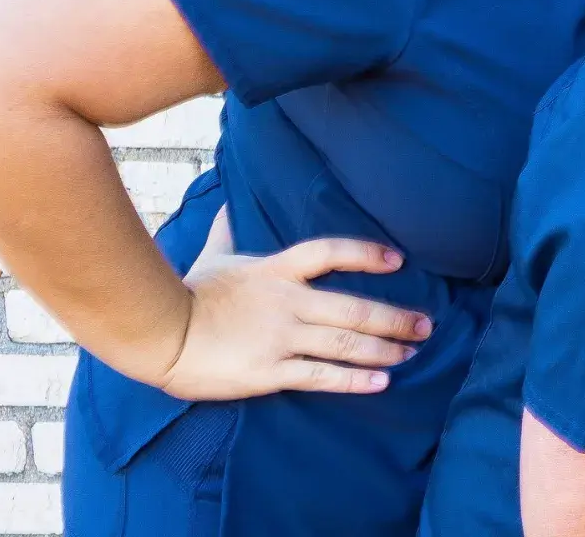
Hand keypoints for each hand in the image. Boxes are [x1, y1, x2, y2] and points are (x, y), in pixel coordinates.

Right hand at [149, 207, 431, 401]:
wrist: (158, 335)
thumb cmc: (186, 294)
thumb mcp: (212, 256)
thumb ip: (227, 230)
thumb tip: (228, 200)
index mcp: (276, 271)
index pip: (330, 252)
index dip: (366, 254)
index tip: (396, 260)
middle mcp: (287, 302)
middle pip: (354, 306)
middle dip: (395, 318)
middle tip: (426, 325)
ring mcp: (281, 337)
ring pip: (346, 343)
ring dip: (385, 349)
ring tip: (412, 353)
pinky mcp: (270, 371)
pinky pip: (322, 376)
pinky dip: (356, 381)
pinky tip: (382, 384)